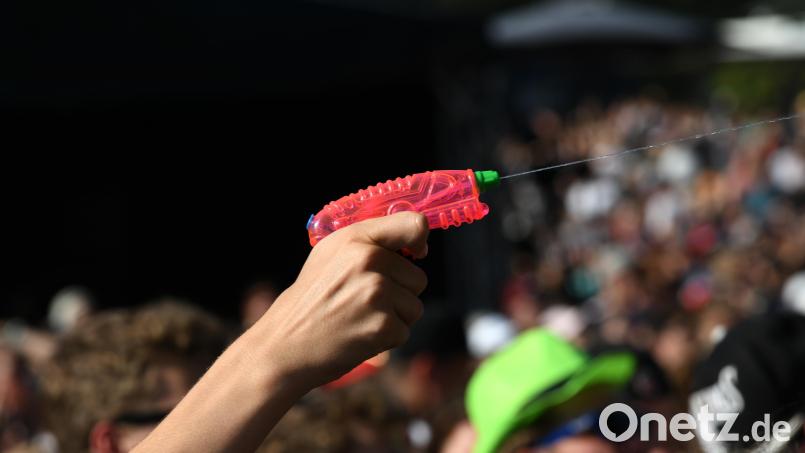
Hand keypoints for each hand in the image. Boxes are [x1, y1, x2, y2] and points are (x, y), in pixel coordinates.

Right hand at [252, 212, 429, 389]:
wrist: (285, 345)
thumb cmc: (311, 300)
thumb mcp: (331, 255)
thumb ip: (370, 242)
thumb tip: (418, 244)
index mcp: (355, 238)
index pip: (414, 225)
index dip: (419, 241)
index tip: (415, 253)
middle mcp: (368, 260)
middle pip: (418, 277)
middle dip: (398, 293)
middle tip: (361, 302)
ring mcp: (377, 293)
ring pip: (414, 306)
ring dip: (394, 318)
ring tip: (359, 319)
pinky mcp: (384, 325)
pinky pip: (405, 330)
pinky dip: (387, 338)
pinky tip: (359, 335)